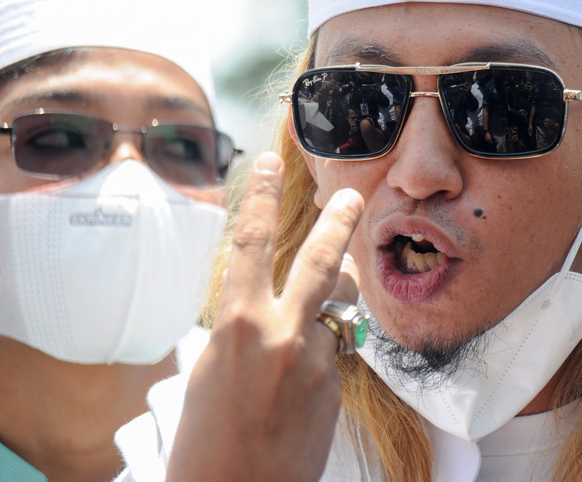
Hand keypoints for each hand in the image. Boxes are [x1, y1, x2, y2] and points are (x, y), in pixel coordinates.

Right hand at [166, 152, 362, 481]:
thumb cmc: (206, 440)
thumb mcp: (209, 372)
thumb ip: (242, 329)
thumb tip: (263, 304)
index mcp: (238, 326)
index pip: (252, 244)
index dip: (261, 197)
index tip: (269, 163)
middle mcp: (282, 335)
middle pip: (320, 261)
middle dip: (339, 222)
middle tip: (352, 195)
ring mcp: (316, 361)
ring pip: (338, 307)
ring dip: (338, 295)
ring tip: (337, 286)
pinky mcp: (337, 386)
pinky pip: (337, 349)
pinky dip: (326, 348)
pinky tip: (305, 375)